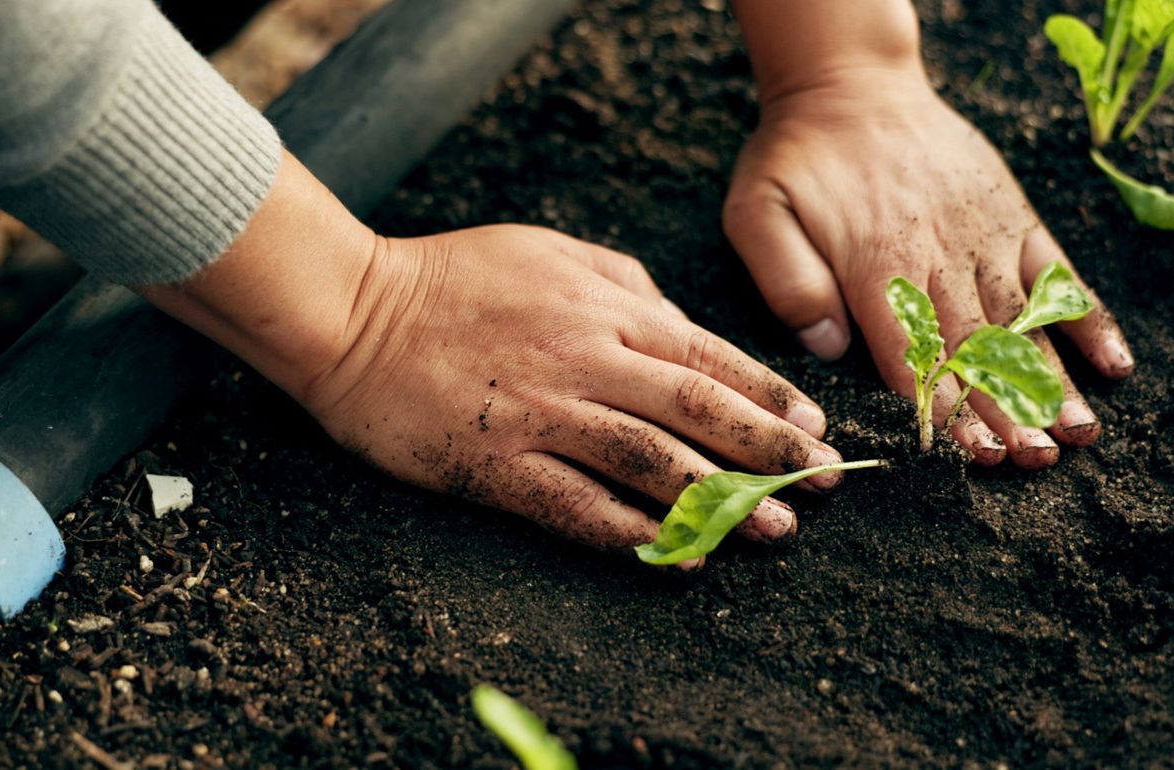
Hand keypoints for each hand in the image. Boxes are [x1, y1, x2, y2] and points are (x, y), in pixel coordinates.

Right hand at [298, 224, 843, 557]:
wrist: (350, 309)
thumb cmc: (453, 275)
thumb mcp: (550, 250)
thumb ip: (624, 282)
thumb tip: (681, 321)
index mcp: (601, 305)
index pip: (708, 354)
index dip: (769, 395)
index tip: (814, 428)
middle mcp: (583, 358)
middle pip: (697, 408)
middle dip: (770, 450)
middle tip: (823, 485)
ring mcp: (540, 413)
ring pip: (650, 460)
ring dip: (720, 499)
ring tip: (773, 530)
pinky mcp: (495, 463)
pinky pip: (575, 505)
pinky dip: (630, 534)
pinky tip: (674, 556)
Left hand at [723, 69, 1133, 468]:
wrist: (850, 85)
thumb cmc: (796, 157)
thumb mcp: (757, 212)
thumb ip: (787, 281)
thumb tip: (829, 348)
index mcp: (874, 265)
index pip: (912, 353)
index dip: (943, 407)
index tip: (970, 454)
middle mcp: (937, 254)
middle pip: (974, 346)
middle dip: (1005, 408)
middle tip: (1033, 460)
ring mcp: (983, 235)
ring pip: (1020, 318)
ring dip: (1050, 378)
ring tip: (1076, 433)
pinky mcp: (1011, 215)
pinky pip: (1056, 271)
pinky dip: (1086, 316)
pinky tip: (1114, 363)